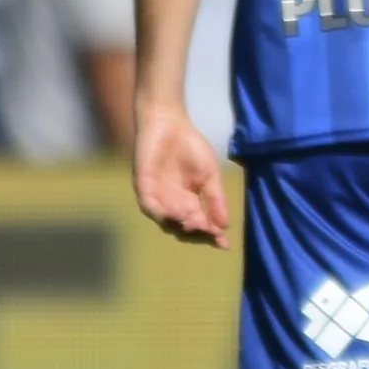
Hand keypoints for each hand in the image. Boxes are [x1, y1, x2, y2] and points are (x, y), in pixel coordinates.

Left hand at [133, 103, 228, 247]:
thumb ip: (215, 199)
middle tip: (210, 231)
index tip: (224, 244)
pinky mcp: (143, 187)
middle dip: (197, 231)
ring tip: (196, 224)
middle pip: (184, 227)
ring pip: (166, 221)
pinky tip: (178, 214)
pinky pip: (150, 206)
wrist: (170, 124)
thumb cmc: (190, 147)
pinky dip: (163, 213)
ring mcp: (156, 197)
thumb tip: (225, 225)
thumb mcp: (209, 175)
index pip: (200, 223)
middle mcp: (171, 204)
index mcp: (188, 201)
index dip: (211, 234)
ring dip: (180, 225)